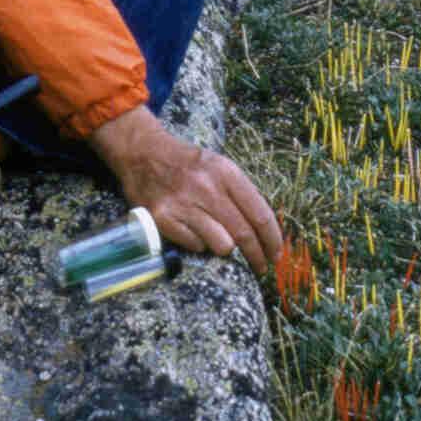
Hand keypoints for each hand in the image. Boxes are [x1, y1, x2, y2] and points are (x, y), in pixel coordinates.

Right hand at [88, 104, 282, 275]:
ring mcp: (184, 204)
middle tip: (261, 267)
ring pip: (222, 245)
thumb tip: (266, 230)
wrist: (144, 153)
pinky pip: (195, 246)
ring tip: (220, 241)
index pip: (260, 214)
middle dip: (257, 256)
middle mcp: (207, 187)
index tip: (276, 254)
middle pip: (244, 234)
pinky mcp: (164, 218)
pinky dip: (199, 244)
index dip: (273, 240)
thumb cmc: (188, 164)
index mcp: (226, 172)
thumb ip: (241, 193)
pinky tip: (193, 231)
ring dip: (225, 248)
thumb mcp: (219, 166)